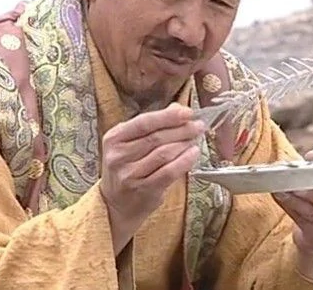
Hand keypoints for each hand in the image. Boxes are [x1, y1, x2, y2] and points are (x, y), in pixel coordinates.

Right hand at [99, 102, 203, 253]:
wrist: (115, 204)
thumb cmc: (127, 168)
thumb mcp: (130, 143)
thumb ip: (151, 125)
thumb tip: (177, 108)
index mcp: (114, 138)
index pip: (144, 122)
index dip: (168, 116)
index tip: (188, 112)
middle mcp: (118, 156)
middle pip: (156, 137)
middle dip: (181, 129)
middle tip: (198, 125)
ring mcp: (129, 174)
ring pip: (164, 153)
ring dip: (184, 144)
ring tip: (196, 139)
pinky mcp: (143, 190)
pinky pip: (169, 172)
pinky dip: (184, 161)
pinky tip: (193, 154)